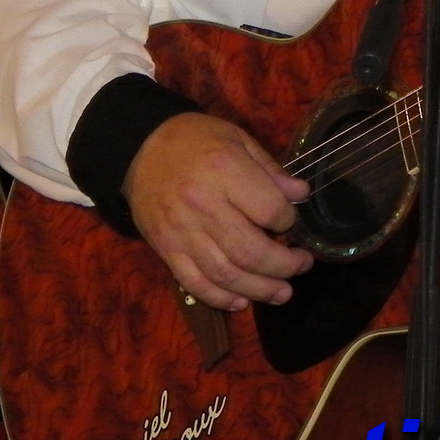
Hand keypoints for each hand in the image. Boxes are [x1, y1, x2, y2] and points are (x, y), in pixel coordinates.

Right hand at [121, 112, 312, 310]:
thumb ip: (269, 169)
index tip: (291, 220)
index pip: (269, 209)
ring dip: (260, 290)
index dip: (289, 220)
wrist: (138, 149)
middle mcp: (203, 205)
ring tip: (282, 292)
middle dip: (284, 265)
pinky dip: (220, 298)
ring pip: (226, 275)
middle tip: (301, 265)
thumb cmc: (194, 139)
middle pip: (250, 251)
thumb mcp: (236, 138)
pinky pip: (195, 284)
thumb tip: (300, 194)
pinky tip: (242, 301)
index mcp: (225, 170)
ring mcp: (182, 232)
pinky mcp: (166, 250)